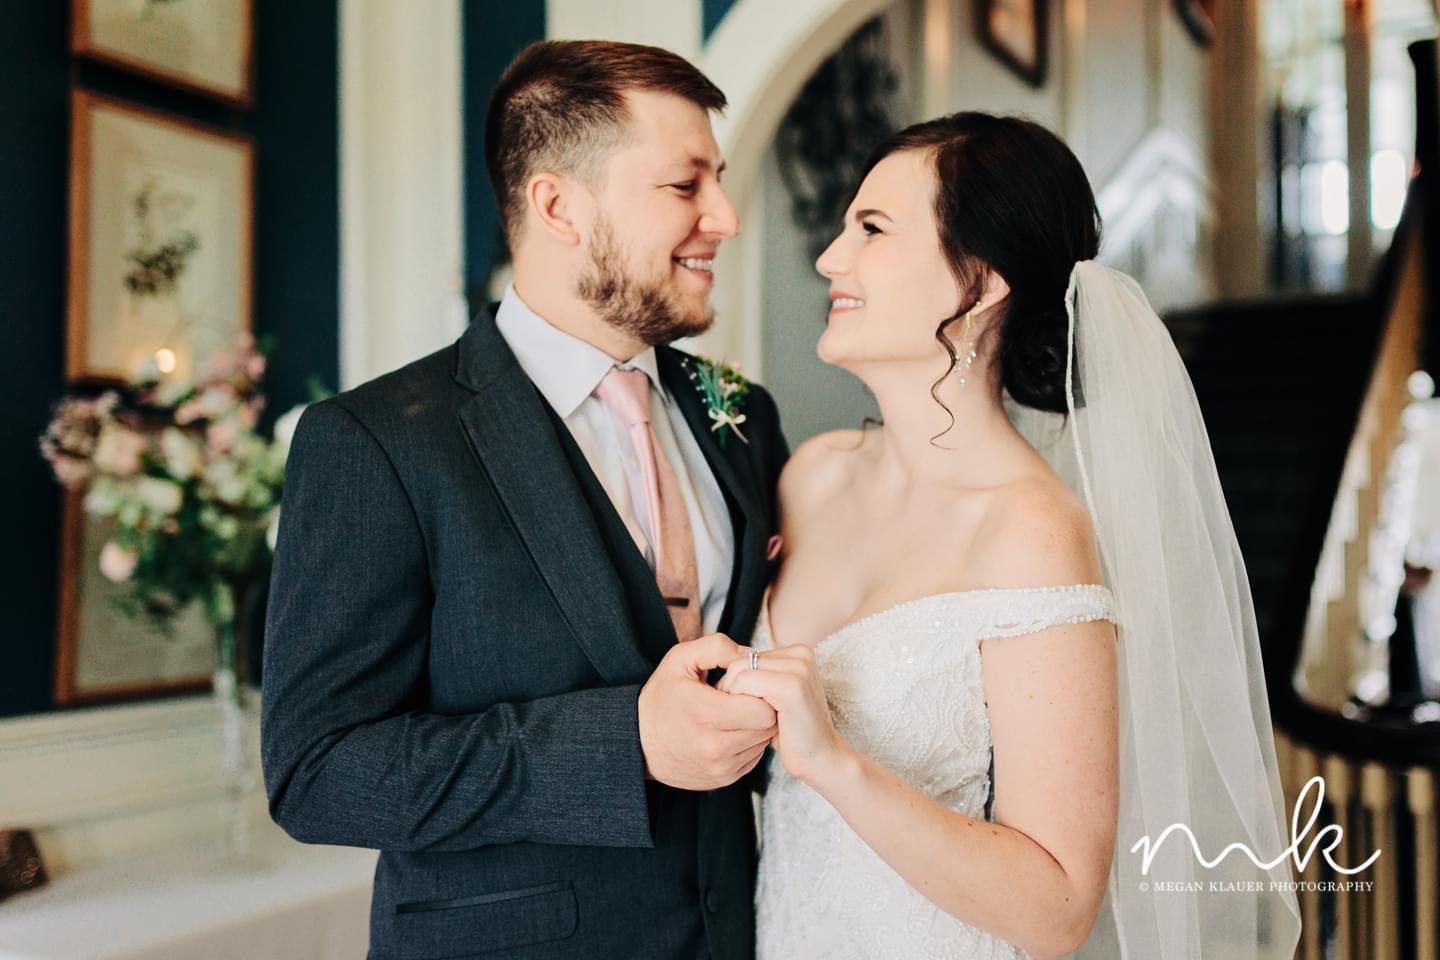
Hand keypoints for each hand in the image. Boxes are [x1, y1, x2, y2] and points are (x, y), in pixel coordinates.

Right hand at [638, 633, 777, 789]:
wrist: (637, 742)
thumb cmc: (660, 698)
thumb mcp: (680, 659)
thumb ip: (717, 647)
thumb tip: (750, 655)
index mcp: (705, 714)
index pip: (763, 710)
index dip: (758, 693)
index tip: (742, 688)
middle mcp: (713, 747)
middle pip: (767, 728)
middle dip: (760, 710)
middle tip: (740, 700)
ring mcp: (719, 768)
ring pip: (763, 743)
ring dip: (754, 728)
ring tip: (732, 716)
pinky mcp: (722, 779)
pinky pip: (753, 758)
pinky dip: (747, 744)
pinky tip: (728, 732)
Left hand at [718, 644, 848, 785]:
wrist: (822, 760)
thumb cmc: (792, 732)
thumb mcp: (773, 697)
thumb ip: (757, 677)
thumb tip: (722, 666)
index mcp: (798, 652)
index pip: (743, 656)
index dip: (734, 685)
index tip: (746, 710)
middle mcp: (801, 654)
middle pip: (738, 661)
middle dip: (730, 692)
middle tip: (745, 719)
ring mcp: (799, 668)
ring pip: (737, 671)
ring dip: (734, 700)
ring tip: (753, 721)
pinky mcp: (792, 686)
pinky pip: (744, 683)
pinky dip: (740, 706)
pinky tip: (757, 724)